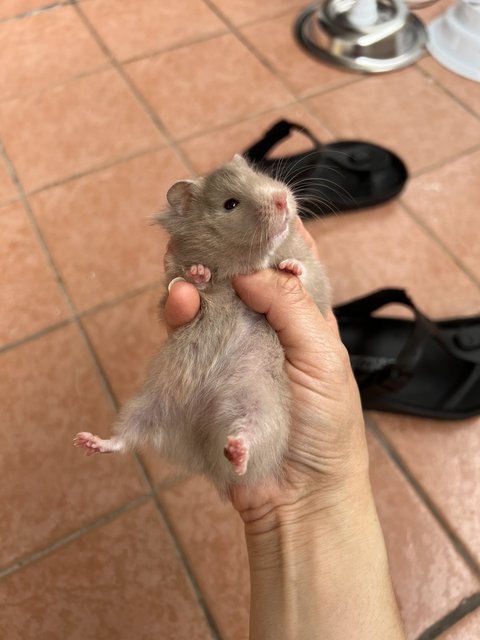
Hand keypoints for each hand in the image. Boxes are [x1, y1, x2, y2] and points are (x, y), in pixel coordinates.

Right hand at [164, 221, 369, 531]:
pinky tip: (179, 305)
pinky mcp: (203, 371)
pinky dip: (177, 313)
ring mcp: (231, 348)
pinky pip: (184, 334)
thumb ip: (290, 308)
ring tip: (188, 281)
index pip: (286, 260)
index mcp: (303, 316)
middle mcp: (265, 325)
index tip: (246, 204)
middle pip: (237, 274)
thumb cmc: (325, 429)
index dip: (268, 230)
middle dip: (219, 251)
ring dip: (194, 280)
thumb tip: (249, 270)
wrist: (296, 496)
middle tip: (202, 235)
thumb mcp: (323, 359)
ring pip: (205, 299)